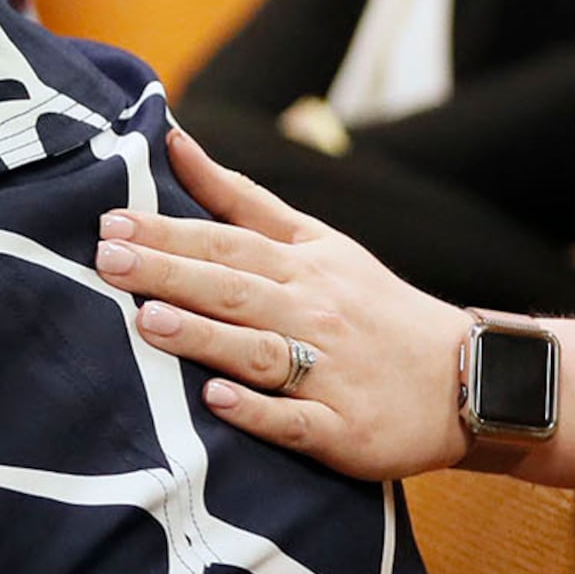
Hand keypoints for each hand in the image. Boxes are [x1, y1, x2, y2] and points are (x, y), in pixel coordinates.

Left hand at [93, 125, 477, 482]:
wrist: (466, 378)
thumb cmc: (372, 307)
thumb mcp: (318, 242)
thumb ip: (242, 198)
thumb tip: (174, 144)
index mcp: (304, 266)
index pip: (228, 241)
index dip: (169, 231)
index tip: (112, 221)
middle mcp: (313, 313)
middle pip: (235, 289)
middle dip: (171, 273)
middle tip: (108, 259)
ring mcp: (329, 374)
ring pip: (261, 351)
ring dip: (206, 337)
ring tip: (149, 322)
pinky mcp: (344, 429)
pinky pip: (297, 421)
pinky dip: (260, 411)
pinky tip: (219, 400)